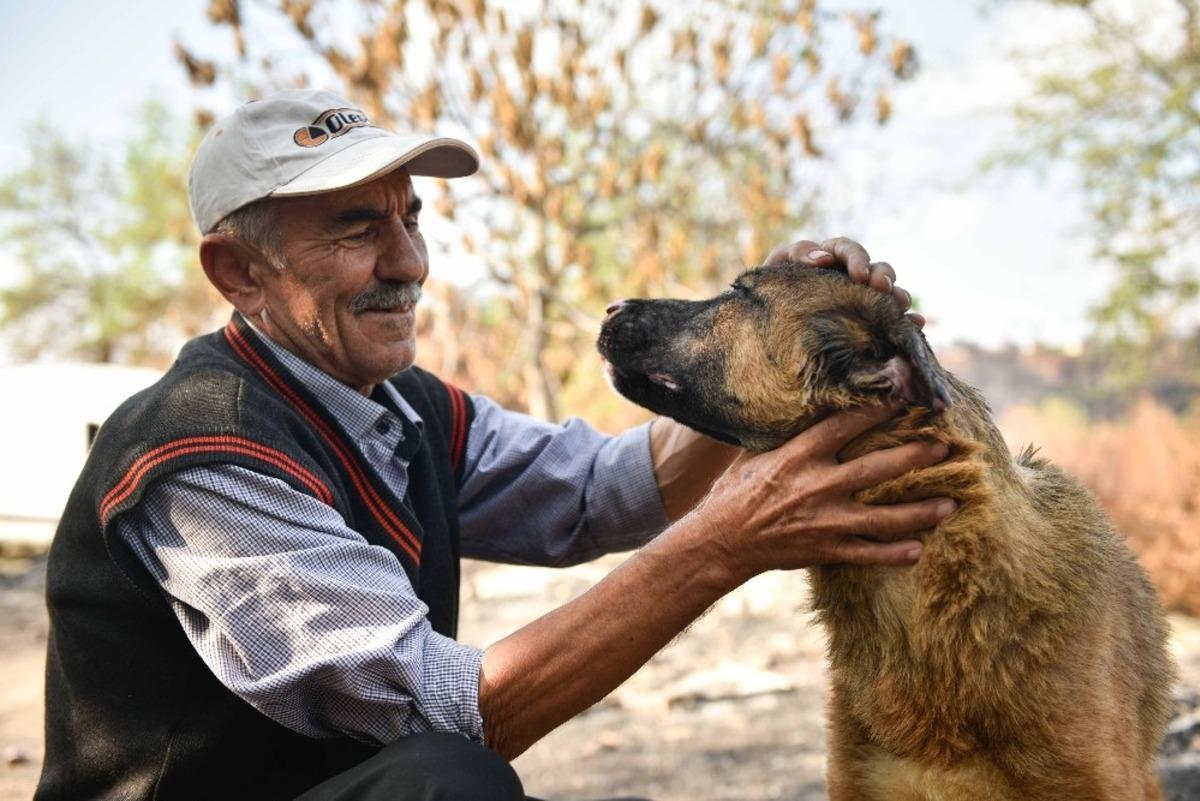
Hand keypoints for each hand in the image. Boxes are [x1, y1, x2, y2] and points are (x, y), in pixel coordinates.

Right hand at [692, 404, 953, 580]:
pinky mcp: (827, 550)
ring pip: (886, 516)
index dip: (879, 409)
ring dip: (922, 510)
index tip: (905, 397)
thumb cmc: (734, 492)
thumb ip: (782, 433)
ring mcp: (826, 521)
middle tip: (946, 447)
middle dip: (917, 456)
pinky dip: (896, 553)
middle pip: (879, 468)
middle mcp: (817, 486)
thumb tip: (797, 404)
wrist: (721, 541)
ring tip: (952, 503)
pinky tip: (920, 548)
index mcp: (799, 455)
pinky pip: (869, 553)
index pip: (846, 425)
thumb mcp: (753, 454)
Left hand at [764, 237, 925, 327]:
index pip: (845, 249)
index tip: (859, 275)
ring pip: (886, 290)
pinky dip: (906, 320)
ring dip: (896, 295)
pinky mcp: (866, 322)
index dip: (856, 259)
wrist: (760, 329)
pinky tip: (916, 325)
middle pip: (872, 268)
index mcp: (825, 258)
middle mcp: (846, 276)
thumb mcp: (775, 271)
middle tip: (881, 287)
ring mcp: (858, 299)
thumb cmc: (767, 294)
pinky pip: (890, 319)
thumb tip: (823, 258)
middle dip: (881, 275)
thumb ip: (796, 256)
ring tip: (901, 306)